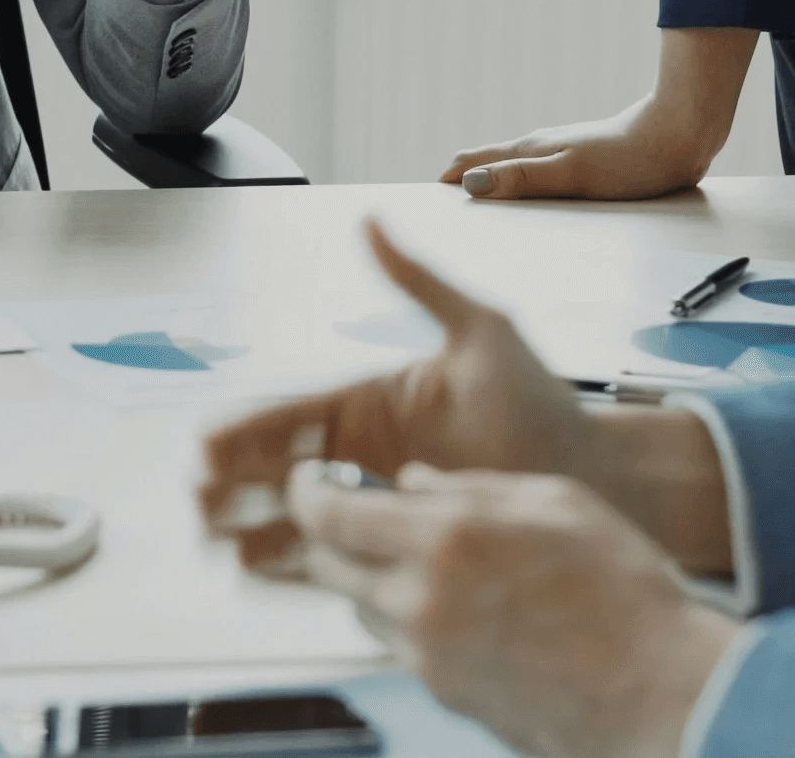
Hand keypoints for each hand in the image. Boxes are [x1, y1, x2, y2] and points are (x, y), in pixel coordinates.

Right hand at [197, 222, 600, 576]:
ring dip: (252, 527)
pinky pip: (334, 556)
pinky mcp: (400, 543)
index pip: (289, 415)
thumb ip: (418, 281)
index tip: (206, 446)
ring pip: (295, 517)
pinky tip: (259, 574)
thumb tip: (371, 221)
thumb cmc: (546, 400)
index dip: (243, 432)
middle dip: (232, 484)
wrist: (595, 471)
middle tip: (199, 501)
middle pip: (277, 469)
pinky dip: (293, 566)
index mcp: (367, 401)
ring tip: (216, 544)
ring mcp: (378, 501)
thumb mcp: (481, 330)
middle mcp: (362, 454)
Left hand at [289, 464, 739, 757]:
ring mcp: (430, 656)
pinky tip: (469, 613)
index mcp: (444, 539)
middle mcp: (422, 601)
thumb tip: (410, 482)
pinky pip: (404, 649)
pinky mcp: (446, 696)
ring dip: (377, 583)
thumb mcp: (555, 503)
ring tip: (435, 567)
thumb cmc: (625, 594)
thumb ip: (471, 486)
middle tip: (362, 517)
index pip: (329, 513)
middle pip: (331, 566)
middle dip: (335, 536)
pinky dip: (414, 625)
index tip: (309, 479)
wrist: (663, 694)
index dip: (307, 491)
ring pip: (363, 611)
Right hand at [437, 28, 756, 199]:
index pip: (470, 161)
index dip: (445, 180)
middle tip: (438, 215)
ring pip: (510, 169)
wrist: (678, 136)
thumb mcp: (571, 175)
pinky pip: (534, 176)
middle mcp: (538, 148)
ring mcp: (559, 153)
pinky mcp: (580, 163)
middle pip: (485, 163)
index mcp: (529, 149)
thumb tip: (469, 183)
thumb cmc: (629, 160)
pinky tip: (525, 202)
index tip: (423, 208)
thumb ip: (522, 179)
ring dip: (487, 185)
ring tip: (473, 211)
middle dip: (459, 183)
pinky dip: (516, 188)